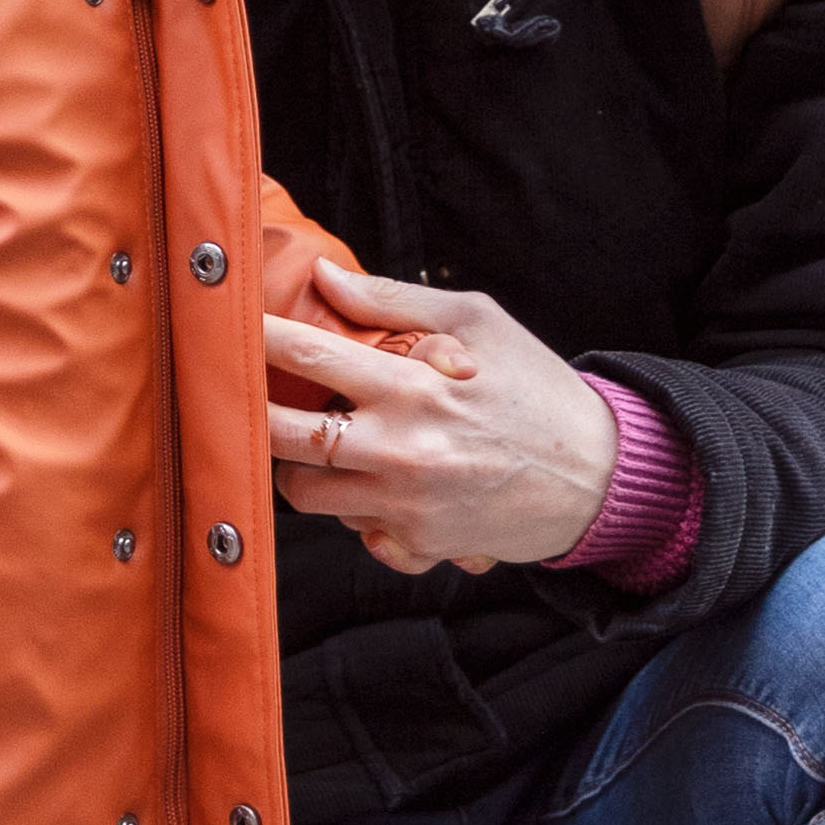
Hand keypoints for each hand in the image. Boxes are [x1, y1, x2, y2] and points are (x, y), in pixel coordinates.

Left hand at [264, 252, 616, 578]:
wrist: (600, 477)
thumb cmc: (537, 389)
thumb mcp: (478, 320)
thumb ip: (394, 300)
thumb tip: (325, 277)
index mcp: (414, 384)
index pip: (311, 354)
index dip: (256, 336)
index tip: (224, 322)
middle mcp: (401, 450)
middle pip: (282, 438)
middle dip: (250, 414)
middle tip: (244, 395)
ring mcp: (405, 505)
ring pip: (305, 495)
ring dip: (300, 467)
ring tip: (322, 440)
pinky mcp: (417, 546)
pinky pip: (353, 532)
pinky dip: (354, 511)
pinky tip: (375, 486)